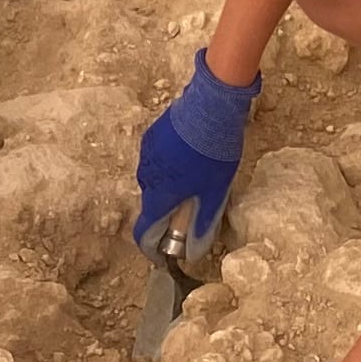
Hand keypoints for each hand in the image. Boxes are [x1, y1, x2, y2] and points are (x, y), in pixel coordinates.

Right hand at [132, 50, 256, 258]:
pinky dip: (169, 166)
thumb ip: (203, 223)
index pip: (144, 232)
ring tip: (196, 178)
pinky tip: (190, 157)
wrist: (210, 106)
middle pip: (151, 205)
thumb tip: (194, 251)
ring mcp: (147, 154)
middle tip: (193, 208)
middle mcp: (146, 177)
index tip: (162, 256)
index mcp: (159, 196)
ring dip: (169, 186)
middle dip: (168, 212)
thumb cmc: (214, 153)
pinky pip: (157, 160)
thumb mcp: (216, 193)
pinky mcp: (152, 136)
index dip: (151, 248)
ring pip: (154, 181)